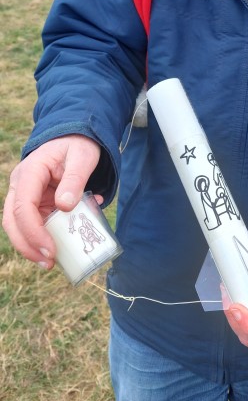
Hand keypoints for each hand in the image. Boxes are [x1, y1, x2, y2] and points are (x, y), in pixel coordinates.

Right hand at [2, 135, 100, 267]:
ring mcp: (26, 195)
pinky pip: (37, 224)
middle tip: (49, 263)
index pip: (23, 207)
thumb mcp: (83, 157)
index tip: (50, 251)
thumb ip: (75, 179)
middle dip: (27, 246)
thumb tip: (64, 206)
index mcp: (30, 172)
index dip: (33, 232)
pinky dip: (48, 236)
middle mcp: (21, 185)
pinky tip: (66, 242)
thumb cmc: (78, 145)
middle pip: (13, 221)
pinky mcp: (36, 203)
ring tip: (53, 262)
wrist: (75, 137)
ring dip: (33, 246)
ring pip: (20, 226)